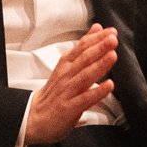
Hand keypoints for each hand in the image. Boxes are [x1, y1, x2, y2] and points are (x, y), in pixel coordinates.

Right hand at [24, 26, 117, 142]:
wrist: (33, 118)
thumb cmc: (54, 92)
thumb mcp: (66, 66)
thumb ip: (83, 48)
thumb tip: (97, 29)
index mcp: (65, 65)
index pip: (81, 48)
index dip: (95, 38)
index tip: (110, 31)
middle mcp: (66, 76)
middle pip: (83, 59)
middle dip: (99, 47)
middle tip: (112, 38)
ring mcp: (67, 92)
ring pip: (85, 76)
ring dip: (99, 65)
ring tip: (112, 56)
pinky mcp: (69, 108)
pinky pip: (85, 99)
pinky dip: (97, 92)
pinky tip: (109, 86)